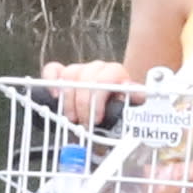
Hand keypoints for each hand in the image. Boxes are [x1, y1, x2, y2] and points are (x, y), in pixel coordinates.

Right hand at [34, 57, 156, 120]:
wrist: (114, 99)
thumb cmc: (120, 107)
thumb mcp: (130, 108)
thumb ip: (134, 104)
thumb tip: (141, 102)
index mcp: (116, 74)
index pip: (106, 79)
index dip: (98, 100)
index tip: (97, 119)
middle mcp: (99, 68)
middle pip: (86, 78)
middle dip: (83, 104)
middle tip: (82, 124)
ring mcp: (81, 69)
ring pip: (70, 74)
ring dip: (68, 99)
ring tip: (70, 118)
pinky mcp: (65, 72)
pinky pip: (53, 69)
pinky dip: (51, 81)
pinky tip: (54, 96)